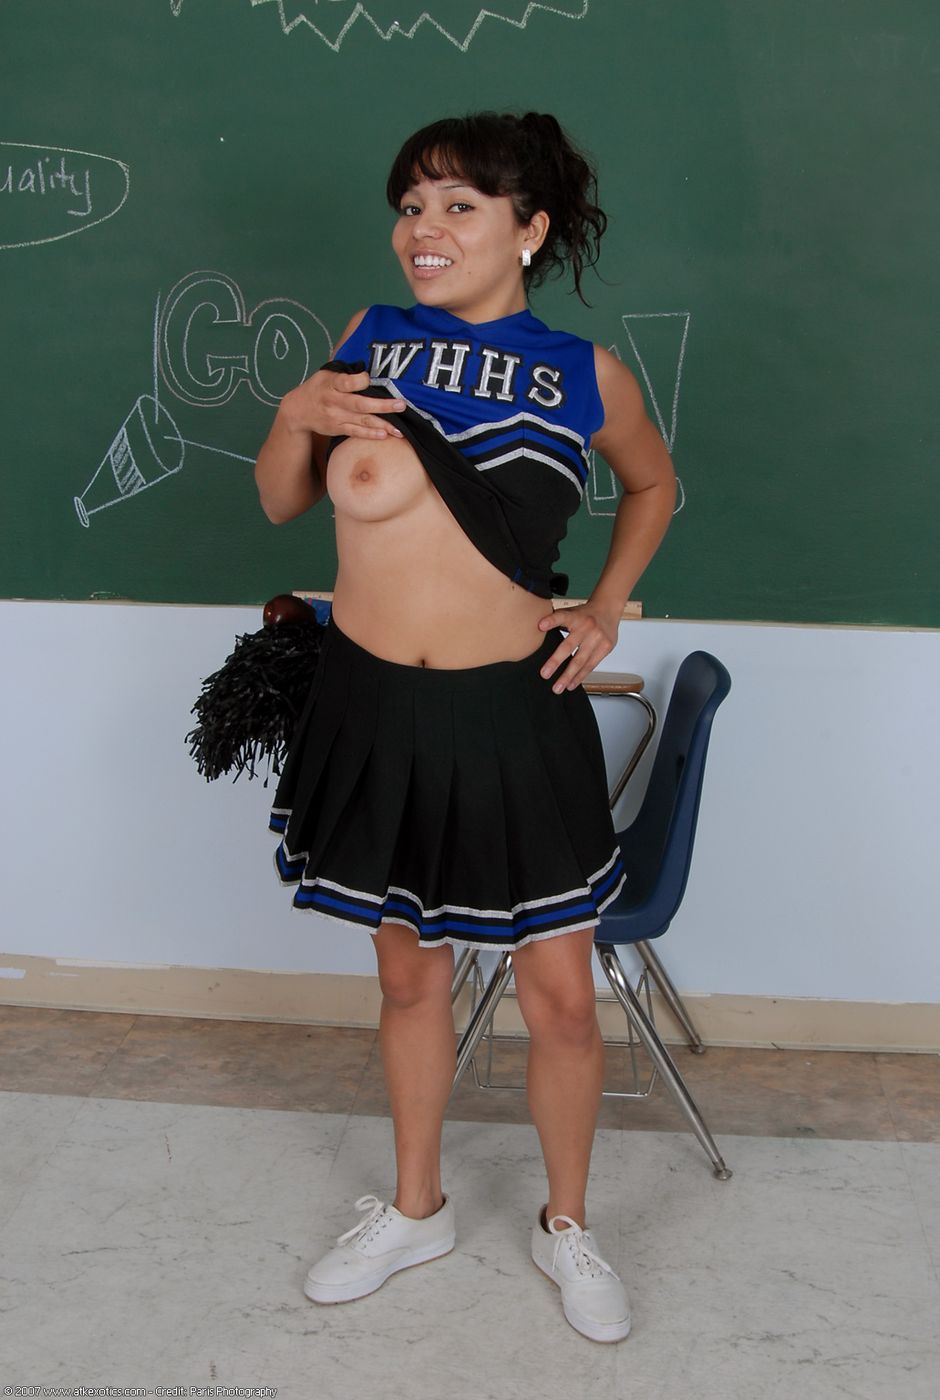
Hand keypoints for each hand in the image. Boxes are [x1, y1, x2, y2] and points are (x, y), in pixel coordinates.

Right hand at [283, 368, 405, 440]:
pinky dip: (370, 434)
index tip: (369, 378)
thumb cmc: (318, 387)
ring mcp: (336, 417)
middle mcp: (333, 401)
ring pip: (362, 421)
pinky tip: (385, 435)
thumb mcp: (326, 374)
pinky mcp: (337, 428)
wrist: (298, 410)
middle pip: (360, 404)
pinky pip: (356, 432)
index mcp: (331, 383)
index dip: (360, 381)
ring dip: (382, 424)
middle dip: (382, 406)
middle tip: (401, 405)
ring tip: (399, 428)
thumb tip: (371, 366)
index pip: (346, 382)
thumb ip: (346, 373)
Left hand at [537, 602, 619, 692]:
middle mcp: (587, 626)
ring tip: (557, 688)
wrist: (608, 609)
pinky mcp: (605, 647)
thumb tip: (536, 630)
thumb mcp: (570, 612)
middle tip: (545, 674)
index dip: (551, 621)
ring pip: (580, 660)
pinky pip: (590, 665)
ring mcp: (597, 638)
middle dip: (556, 661)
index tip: (540, 626)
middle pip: (569, 646)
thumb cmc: (584, 614)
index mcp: (575, 616)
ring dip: (568, 676)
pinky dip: (580, 676)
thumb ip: (556, 620)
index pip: (561, 616)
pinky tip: (571, 684)